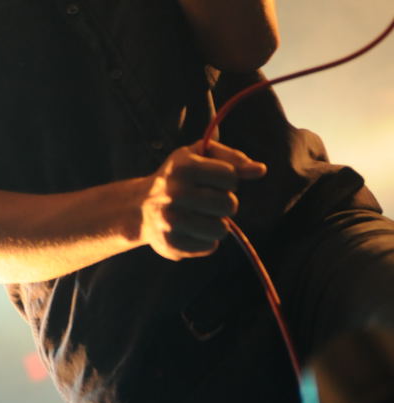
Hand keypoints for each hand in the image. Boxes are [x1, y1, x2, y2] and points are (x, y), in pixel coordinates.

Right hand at [140, 140, 266, 261]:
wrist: (140, 206)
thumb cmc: (179, 176)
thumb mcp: (200, 156)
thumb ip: (232, 159)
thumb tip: (260, 170)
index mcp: (184, 166)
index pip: (231, 176)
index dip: (228, 179)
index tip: (214, 180)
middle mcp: (175, 192)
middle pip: (229, 205)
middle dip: (225, 203)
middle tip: (208, 200)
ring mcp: (172, 220)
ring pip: (222, 229)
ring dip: (217, 223)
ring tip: (201, 215)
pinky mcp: (172, 243)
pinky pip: (210, 246)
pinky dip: (206, 239)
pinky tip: (191, 229)